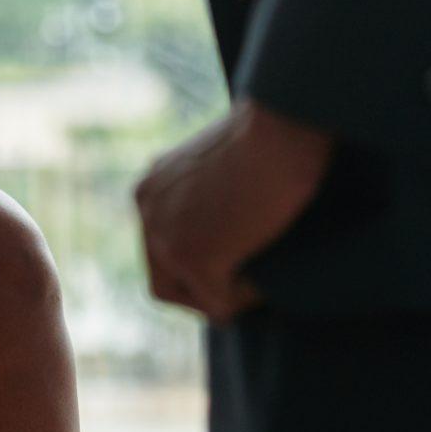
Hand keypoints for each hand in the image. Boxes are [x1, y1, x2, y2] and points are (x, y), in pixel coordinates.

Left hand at [134, 101, 335, 324]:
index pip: (161, 247)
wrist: (282, 127)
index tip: (236, 255)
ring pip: (189, 296)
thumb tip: (225, 231)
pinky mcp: (193, 258)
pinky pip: (221, 304)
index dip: (200, 261)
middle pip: (164, 279)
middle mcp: (148, 209)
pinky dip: (249, 297)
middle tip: (246, 280)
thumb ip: (207, 196)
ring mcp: (166, 235)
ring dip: (226, 296)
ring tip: (261, 277)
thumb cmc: (270, 135)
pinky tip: (270, 268)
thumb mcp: (222, 164)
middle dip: (205, 286)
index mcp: (152, 185)